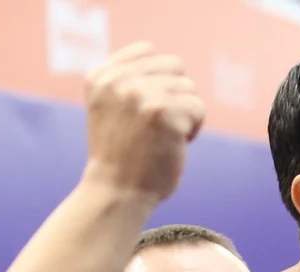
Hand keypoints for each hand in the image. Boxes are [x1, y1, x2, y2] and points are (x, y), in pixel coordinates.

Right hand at [81, 42, 204, 204]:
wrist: (116, 193)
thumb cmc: (121, 155)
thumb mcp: (110, 108)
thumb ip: (128, 80)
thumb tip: (173, 64)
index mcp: (101, 75)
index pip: (148, 51)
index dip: (158, 82)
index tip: (145, 112)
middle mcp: (117, 80)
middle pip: (175, 67)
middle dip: (175, 96)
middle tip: (158, 126)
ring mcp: (139, 94)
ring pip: (189, 88)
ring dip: (185, 115)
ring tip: (164, 138)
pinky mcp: (163, 112)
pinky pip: (199, 109)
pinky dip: (193, 130)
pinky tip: (174, 145)